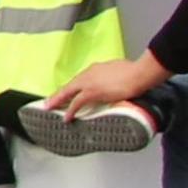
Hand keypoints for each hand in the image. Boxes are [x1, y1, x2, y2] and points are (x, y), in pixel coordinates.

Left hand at [42, 52, 162, 115]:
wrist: (139, 73)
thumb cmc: (134, 71)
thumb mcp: (118, 70)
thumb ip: (110, 75)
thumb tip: (113, 80)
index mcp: (94, 69)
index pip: (78, 80)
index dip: (71, 88)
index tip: (66, 93)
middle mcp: (88, 74)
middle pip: (69, 85)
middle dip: (58, 94)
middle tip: (48, 101)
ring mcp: (89, 83)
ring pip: (67, 92)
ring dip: (58, 101)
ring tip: (50, 108)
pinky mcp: (92, 92)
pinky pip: (77, 102)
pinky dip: (70, 110)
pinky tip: (67, 117)